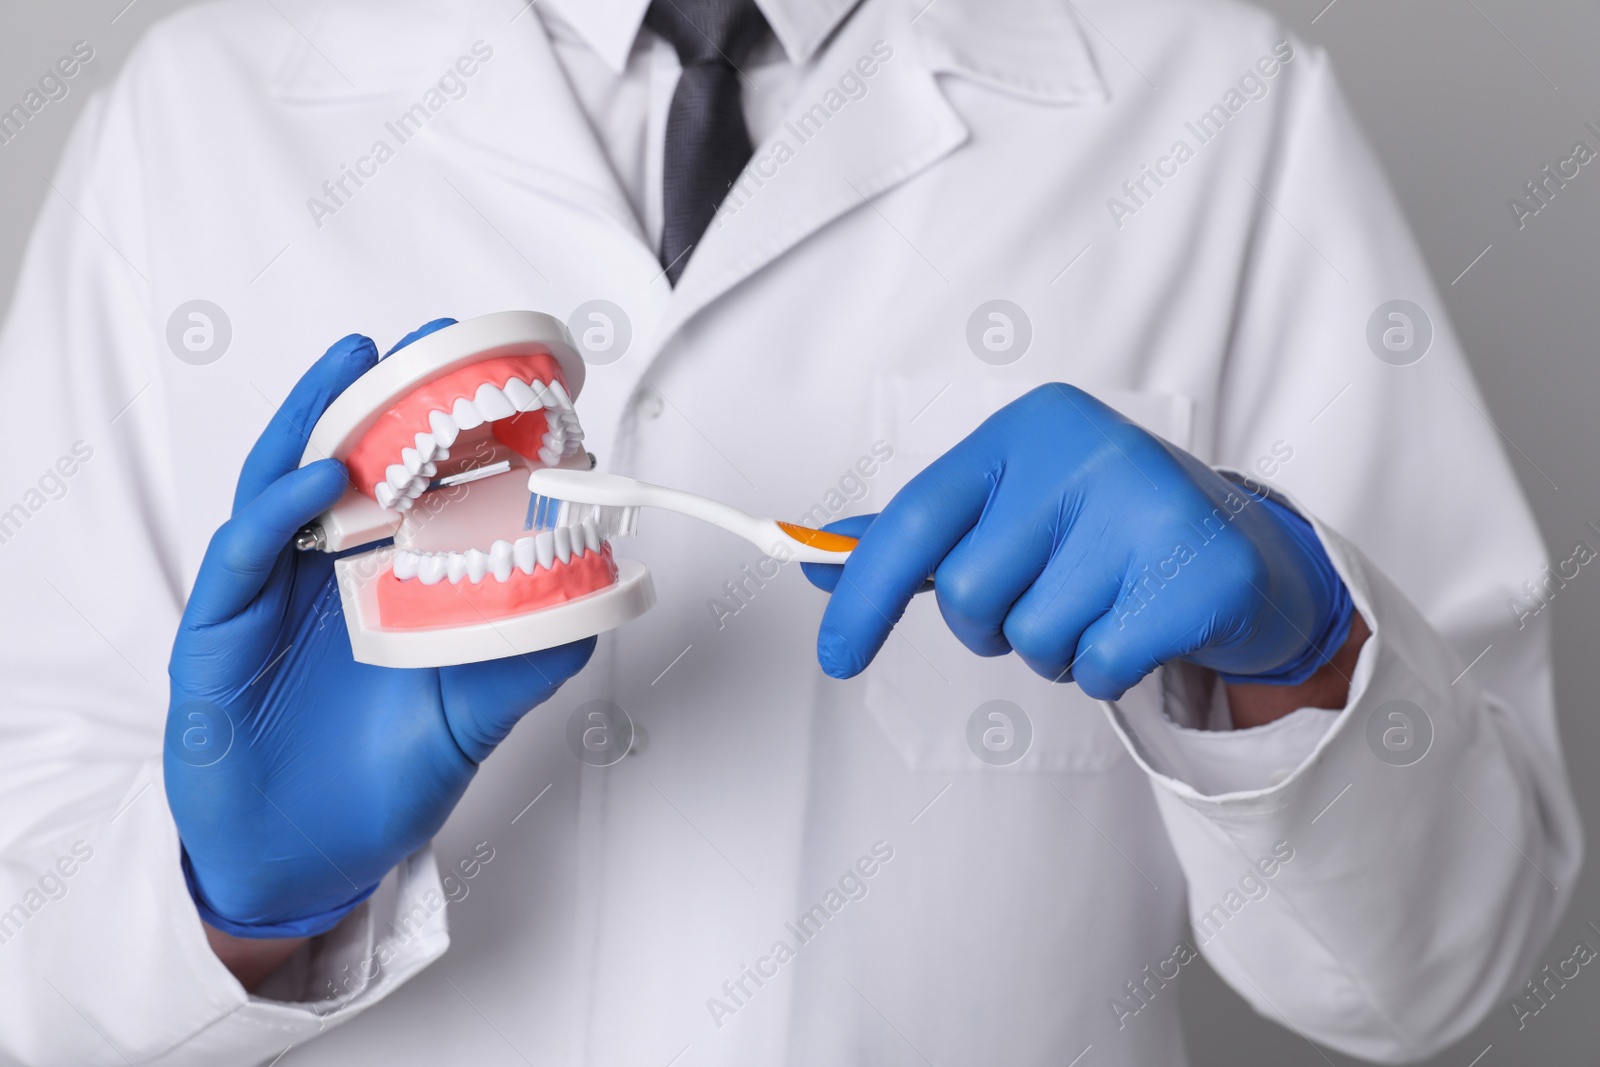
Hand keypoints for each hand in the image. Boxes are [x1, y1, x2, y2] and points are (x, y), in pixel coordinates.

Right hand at [165, 321, 593, 952]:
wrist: (300, 863)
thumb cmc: (380, 784)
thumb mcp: (470, 718)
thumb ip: (527, 661)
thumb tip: (598, 603)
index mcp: (389, 578)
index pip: (420, 486)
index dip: (454, 430)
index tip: (503, 380)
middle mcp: (329, 569)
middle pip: (353, 461)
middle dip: (390, 396)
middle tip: (433, 341)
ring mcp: (271, 591)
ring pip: (284, 481)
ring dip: (319, 419)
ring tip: (361, 364)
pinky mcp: (221, 627)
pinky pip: (245, 552)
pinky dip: (277, 508)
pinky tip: (317, 477)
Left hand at [801, 384, 1353, 700]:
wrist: (1242, 551)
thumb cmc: (1105, 532)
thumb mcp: (1012, 511)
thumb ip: (920, 535)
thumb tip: (816, 558)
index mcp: (1029, 427)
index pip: (917, 518)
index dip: (864, 593)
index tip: (836, 655)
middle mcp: (1086, 451)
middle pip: (970, 594)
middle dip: (994, 625)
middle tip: (1048, 598)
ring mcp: (1148, 507)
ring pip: (1033, 639)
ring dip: (1055, 650)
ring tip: (1103, 606)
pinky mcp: (1197, 574)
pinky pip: (1097, 668)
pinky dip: (1106, 670)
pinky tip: (1141, 627)